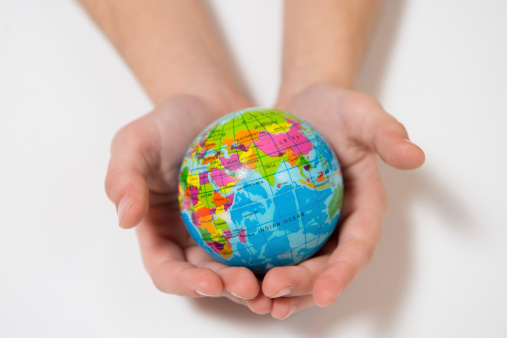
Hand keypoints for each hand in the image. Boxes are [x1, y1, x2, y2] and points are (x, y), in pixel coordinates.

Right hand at [104, 95, 272, 313]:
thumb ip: (122, 176)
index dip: (186, 284)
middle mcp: (190, 240)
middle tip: (251, 286)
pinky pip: (266, 239)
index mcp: (159, 233)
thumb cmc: (168, 121)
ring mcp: (222, 232)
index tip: (211, 281)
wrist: (209, 103)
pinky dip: (280, 251)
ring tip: (278, 281)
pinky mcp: (250, 219)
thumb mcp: (135, 141)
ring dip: (258, 281)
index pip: (167, 271)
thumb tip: (125, 219)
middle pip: (208, 278)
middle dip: (227, 290)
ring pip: (241, 267)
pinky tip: (299, 251)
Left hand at [261, 83, 424, 318]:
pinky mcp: (287, 221)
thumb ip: (386, 133)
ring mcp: (313, 226)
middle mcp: (340, 224)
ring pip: (299, 267)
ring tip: (255, 300)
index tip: (325, 294)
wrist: (304, 104)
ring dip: (280, 289)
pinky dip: (258, 264)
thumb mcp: (361, 112)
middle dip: (303, 287)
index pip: (358, 247)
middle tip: (272, 293)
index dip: (344, 273)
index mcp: (365, 208)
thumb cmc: (335, 107)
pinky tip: (234, 273)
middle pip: (325, 267)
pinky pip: (273, 247)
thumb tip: (415, 155)